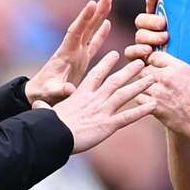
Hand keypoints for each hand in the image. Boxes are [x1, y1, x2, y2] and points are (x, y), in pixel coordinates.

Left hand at [26, 0, 111, 104]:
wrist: (38, 94)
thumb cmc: (43, 93)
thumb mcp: (51, 93)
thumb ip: (60, 90)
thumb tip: (70, 89)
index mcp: (65, 54)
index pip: (75, 32)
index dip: (83, 19)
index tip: (92, 4)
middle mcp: (71, 49)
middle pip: (85, 26)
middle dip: (95, 11)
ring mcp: (76, 53)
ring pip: (90, 31)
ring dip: (99, 17)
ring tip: (108, 1)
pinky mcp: (81, 60)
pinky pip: (93, 43)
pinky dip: (100, 33)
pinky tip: (107, 23)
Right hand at [33, 51, 156, 153]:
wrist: (54, 134)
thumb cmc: (49, 124)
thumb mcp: (46, 112)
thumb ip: (45, 107)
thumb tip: (36, 106)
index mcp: (81, 94)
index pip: (96, 75)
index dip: (106, 64)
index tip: (115, 55)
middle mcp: (94, 98)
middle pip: (115, 80)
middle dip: (129, 70)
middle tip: (142, 62)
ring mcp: (103, 110)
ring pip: (125, 94)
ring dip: (139, 86)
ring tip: (153, 78)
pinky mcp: (108, 125)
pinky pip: (129, 116)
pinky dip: (142, 110)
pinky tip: (154, 105)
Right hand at [124, 0, 189, 67]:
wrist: (183, 86)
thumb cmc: (188, 63)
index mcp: (160, 27)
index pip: (153, 9)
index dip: (152, 0)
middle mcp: (149, 34)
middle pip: (141, 20)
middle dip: (151, 21)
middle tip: (163, 26)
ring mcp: (142, 46)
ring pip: (138, 35)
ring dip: (148, 36)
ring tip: (161, 41)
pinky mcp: (137, 60)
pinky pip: (130, 52)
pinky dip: (137, 51)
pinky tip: (147, 53)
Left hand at [138, 51, 189, 146]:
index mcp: (179, 67)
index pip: (155, 56)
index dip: (153, 61)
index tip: (154, 66)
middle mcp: (166, 77)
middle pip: (144, 69)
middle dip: (146, 75)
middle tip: (150, 81)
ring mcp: (159, 92)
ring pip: (139, 84)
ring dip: (143, 88)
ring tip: (149, 92)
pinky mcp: (155, 106)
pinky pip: (139, 99)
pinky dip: (141, 101)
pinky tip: (147, 103)